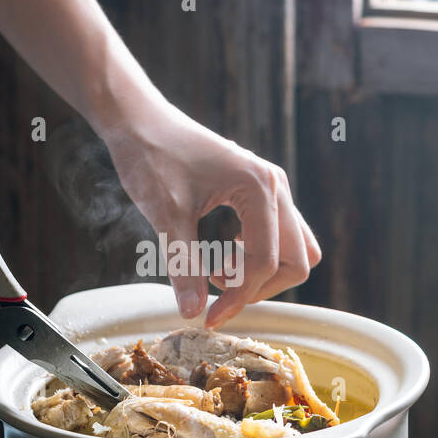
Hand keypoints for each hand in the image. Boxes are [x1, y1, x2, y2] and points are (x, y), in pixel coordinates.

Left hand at [105, 100, 320, 327]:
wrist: (139, 121)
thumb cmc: (151, 158)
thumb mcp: (165, 216)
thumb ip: (183, 265)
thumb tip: (192, 313)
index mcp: (259, 188)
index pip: (266, 261)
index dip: (239, 297)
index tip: (208, 317)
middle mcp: (275, 186)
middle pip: (297, 259)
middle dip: (260, 287)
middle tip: (217, 295)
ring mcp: (271, 186)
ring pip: (294, 248)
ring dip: (264, 272)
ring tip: (220, 273)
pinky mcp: (259, 190)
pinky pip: (279, 234)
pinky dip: (259, 255)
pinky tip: (223, 255)